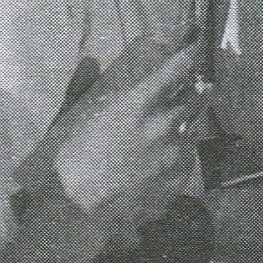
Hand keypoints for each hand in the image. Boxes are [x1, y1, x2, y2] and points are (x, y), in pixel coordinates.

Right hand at [51, 36, 206, 220]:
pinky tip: (155, 171)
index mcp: (138, 105)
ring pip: (189, 133)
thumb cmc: (67, 164)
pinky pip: (185, 163)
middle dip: (192, 95)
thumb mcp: (69, 120)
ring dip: (179, 134)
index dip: (187, 56)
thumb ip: (83, 88)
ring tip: (158, 146)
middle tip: (185, 97)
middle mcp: (163, 124)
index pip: (175, 69)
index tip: (194, 49)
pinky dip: (175, 163)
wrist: (73, 213)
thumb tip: (91, 62)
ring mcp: (174, 153)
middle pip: (195, 99)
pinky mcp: (179, 179)